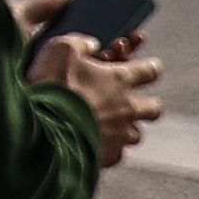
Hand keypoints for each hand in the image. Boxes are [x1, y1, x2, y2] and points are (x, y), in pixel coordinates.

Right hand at [47, 33, 162, 166]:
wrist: (43, 128)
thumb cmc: (52, 85)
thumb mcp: (60, 49)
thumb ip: (80, 43)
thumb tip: (92, 44)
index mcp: (119, 79)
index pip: (151, 70)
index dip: (149, 68)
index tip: (146, 68)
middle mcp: (127, 107)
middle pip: (154, 108)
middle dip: (146, 104)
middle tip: (129, 103)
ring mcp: (121, 134)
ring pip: (136, 134)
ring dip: (125, 129)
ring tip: (105, 125)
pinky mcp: (110, 155)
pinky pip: (117, 153)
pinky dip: (109, 148)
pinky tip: (92, 142)